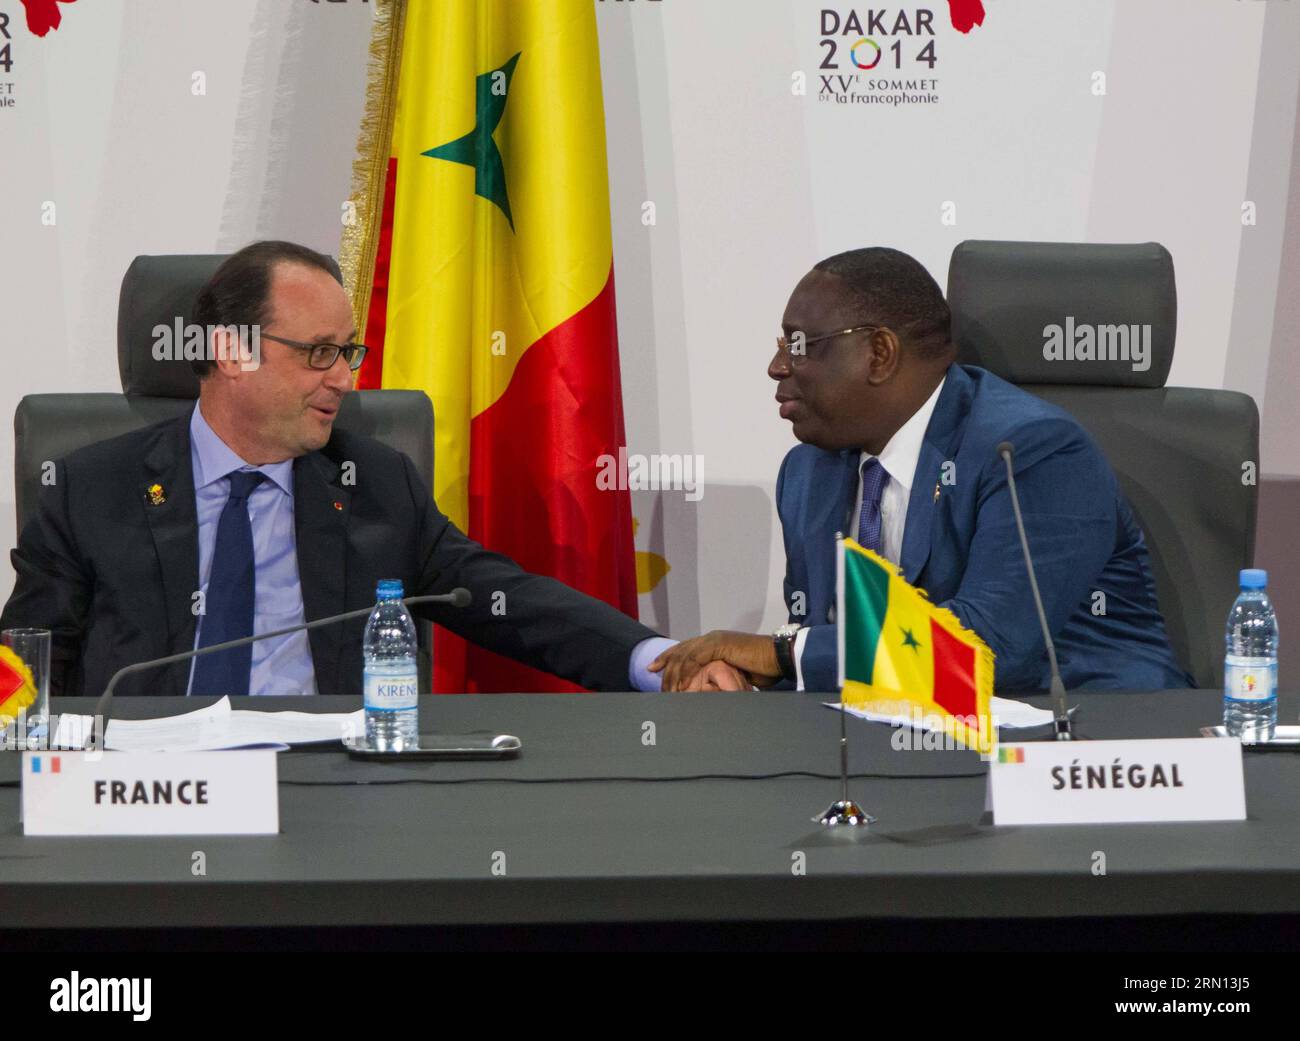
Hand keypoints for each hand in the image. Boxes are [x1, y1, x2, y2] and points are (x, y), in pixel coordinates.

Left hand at [649, 630, 781, 691]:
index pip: (684, 648)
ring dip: (674, 674)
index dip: (667, 657)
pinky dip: (686, 672)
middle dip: (664, 664)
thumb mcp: (735, 671)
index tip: (653, 668)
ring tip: (667, 690)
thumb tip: (711, 687)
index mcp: (714, 642)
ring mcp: (714, 640)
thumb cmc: (762, 667)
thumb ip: (720, 674)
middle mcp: (711, 638)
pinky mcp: (719, 645)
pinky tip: (681, 685)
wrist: (777, 657)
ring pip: (684, 655)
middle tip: (652, 677)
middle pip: (679, 650)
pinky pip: (695, 659)